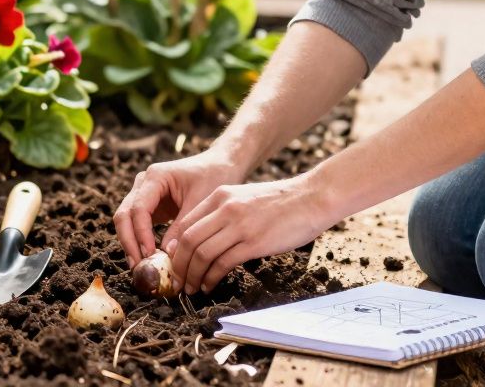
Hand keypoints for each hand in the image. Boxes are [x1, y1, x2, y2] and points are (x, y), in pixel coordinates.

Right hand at [113, 148, 245, 267]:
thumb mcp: (201, 202)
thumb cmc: (213, 177)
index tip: (150, 254)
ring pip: (126, 222)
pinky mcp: (149, 207)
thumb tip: (168, 255)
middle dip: (129, 242)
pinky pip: (137, 226)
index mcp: (155, 176)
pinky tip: (147, 260)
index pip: (139, 208)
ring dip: (131, 244)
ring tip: (140, 267)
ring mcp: (143, 195)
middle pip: (124, 215)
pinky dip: (139, 242)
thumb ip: (183, 227)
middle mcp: (143, 184)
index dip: (141, 233)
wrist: (220, 166)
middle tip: (138, 266)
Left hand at [163, 176, 337, 294]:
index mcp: (219, 196)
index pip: (185, 224)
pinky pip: (222, 263)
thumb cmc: (280, 202)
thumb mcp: (244, 198)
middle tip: (177, 280)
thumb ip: (223, 213)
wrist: (311, 197)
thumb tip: (203, 239)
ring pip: (201, 253)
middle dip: (178, 265)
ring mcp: (239, 225)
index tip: (173, 263)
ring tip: (191, 287)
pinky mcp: (253, 242)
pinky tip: (209, 285)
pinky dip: (211, 277)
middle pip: (188, 240)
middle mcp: (225, 208)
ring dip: (192, 275)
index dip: (174, 247)